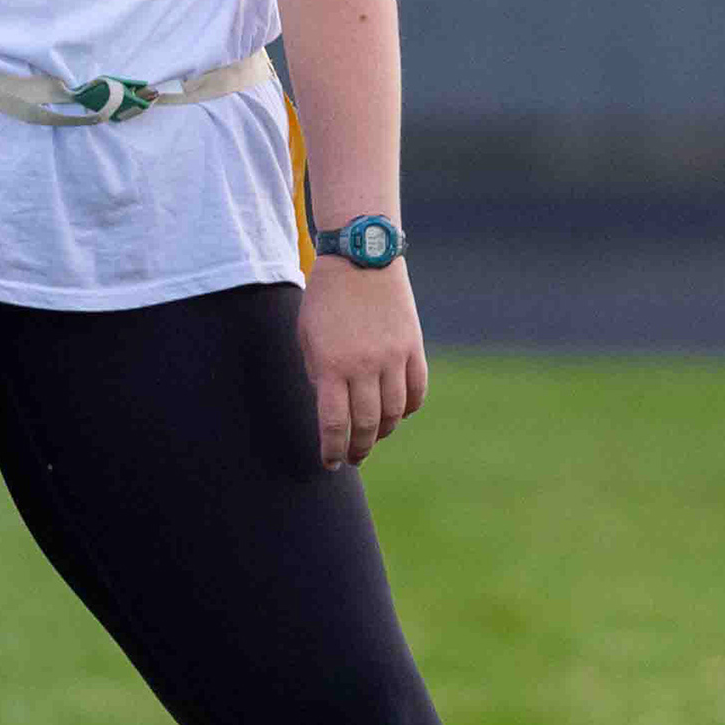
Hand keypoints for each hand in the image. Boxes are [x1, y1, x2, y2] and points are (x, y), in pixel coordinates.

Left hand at [300, 261, 425, 471]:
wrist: (361, 260)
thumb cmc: (325, 300)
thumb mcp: (308, 338)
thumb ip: (319, 375)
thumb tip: (331, 410)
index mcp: (332, 365)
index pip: (334, 423)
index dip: (332, 449)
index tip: (330, 464)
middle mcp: (365, 366)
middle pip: (366, 424)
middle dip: (358, 447)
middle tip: (352, 457)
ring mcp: (394, 357)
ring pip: (394, 412)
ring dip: (383, 432)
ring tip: (372, 438)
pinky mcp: (413, 348)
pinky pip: (416, 391)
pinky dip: (408, 408)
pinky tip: (397, 414)